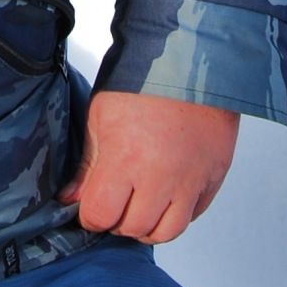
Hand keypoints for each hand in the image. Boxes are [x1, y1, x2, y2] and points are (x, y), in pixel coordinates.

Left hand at [58, 91, 239, 244]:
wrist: (191, 55)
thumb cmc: (143, 79)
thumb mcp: (101, 115)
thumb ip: (88, 163)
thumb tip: (71, 199)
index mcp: (126, 159)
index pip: (100, 215)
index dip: (90, 214)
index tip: (91, 205)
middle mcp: (161, 176)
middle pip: (134, 228)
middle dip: (118, 221)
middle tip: (116, 202)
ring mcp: (192, 179)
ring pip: (168, 231)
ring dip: (150, 225)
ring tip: (141, 205)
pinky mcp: (215, 175)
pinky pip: (195, 214)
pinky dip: (178, 211)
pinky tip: (167, 193)